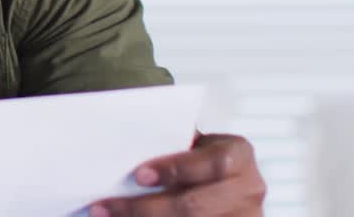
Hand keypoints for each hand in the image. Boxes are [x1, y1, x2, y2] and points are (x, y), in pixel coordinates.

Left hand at [89, 133, 264, 215]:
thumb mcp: (191, 145)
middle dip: (144, 209)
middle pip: (194, 206)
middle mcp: (249, 189)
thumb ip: (169, 145)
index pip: (212, 163)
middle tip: (104, 208)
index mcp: (239, 155)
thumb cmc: (194, 158)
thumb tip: (116, 146)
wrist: (221, 183)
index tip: (138, 175)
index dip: (175, 170)